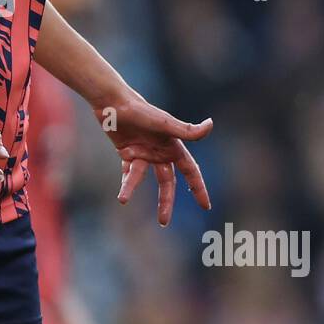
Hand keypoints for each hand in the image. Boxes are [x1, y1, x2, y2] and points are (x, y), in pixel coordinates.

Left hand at [92, 82, 211, 226]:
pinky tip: (122, 194)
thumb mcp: (164, 122)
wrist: (113, 102)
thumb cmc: (140, 110)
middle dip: (166, 201)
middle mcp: (160, 151)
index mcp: (173, 146)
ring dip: (133, 189)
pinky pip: (128, 172)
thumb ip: (186, 130)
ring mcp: (144, 152)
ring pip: (144, 178)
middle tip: (164, 222)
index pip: (191, 172)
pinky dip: (126, 182)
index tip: (206, 206)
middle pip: (168, 182)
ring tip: (123, 199)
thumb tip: (210, 125)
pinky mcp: (127, 151)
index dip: (199, 188)